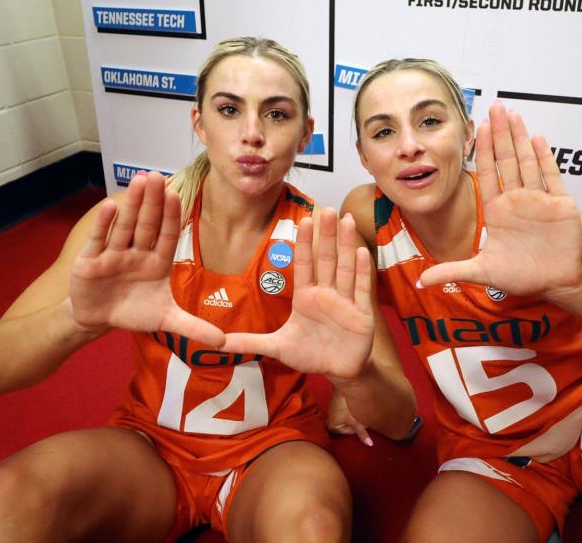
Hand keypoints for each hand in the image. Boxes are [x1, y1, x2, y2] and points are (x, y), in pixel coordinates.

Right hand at [69, 172, 224, 346]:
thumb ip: (194, 327)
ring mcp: (114, 254)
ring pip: (125, 226)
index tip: (177, 194)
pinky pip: (99, 239)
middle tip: (157, 176)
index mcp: (157, 262)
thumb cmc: (133, 311)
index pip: (166, 235)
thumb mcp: (165, 320)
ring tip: (138, 181)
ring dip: (131, 204)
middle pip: (146, 224)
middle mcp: (137, 252)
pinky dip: (103, 224)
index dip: (171, 216)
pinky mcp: (91, 260)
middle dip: (152, 201)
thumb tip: (224, 342)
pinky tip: (109, 205)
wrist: (97, 318)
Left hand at [221, 209, 374, 379]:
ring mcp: (345, 302)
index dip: (303, 243)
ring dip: (346, 244)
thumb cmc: (310, 354)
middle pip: (326, 259)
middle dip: (326, 235)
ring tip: (346, 220)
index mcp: (306, 297)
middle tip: (326, 209)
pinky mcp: (362, 314)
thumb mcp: (278, 347)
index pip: (304, 264)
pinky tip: (362, 251)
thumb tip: (219, 343)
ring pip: (345, 268)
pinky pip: (361, 289)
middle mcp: (326, 293)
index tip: (303, 219)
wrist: (339, 371)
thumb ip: (251, 342)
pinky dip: (362, 271)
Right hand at [327, 388, 373, 446]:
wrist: (343, 383)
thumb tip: (369, 444)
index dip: (360, 425)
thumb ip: (362, 433)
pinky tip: (353, 402)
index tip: (360, 416)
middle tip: (359, 411)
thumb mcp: (355, 420)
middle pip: (351, 425)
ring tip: (356, 406)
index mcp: (333, 427)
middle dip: (357, 420)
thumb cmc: (346, 403)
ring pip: (351, 417)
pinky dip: (352, 407)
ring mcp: (334, 411)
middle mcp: (331, 420)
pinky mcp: (337, 404)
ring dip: (355, 413)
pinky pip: (348, 410)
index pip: (352, 432)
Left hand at [419, 102, 581, 303]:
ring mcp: (539, 199)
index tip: (477, 127)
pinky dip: (545, 157)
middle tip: (495, 107)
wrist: (557, 284)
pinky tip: (537, 138)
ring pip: (527, 161)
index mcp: (497, 211)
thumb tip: (422, 280)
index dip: (482, 150)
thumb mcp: (483, 272)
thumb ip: (453, 270)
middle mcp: (517, 200)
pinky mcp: (560, 204)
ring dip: (520, 138)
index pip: (487, 172)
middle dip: (499, 133)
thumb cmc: (523, 277)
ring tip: (512, 114)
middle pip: (506, 159)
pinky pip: (552, 176)